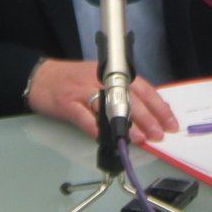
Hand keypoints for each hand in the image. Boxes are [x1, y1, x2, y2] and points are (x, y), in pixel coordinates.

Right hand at [23, 58, 178, 144]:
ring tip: (140, 138)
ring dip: (127, 124)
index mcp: (113, 72)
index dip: (159, 105)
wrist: (41, 76)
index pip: (143, 87)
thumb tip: (150, 112)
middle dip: (148, 118)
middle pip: (130, 98)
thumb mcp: (102, 78)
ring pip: (111, 106)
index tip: (170, 122)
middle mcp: (102, 79)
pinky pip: (85, 117)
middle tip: (159, 135)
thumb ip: (124, 91)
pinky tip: (106, 139)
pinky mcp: (68, 103)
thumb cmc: (74, 79)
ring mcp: (84, 91)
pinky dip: (96, 128)